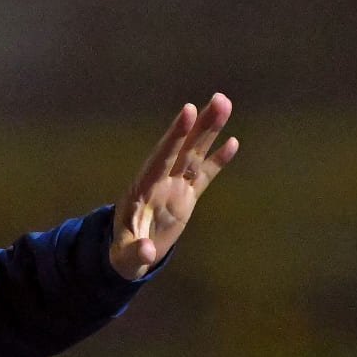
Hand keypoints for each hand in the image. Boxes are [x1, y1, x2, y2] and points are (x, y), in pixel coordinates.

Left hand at [110, 93, 238, 280]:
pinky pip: (204, 175)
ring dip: (209, 131)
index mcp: (143, 189)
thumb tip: (148, 252)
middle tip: (219, 98)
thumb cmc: (124, 256)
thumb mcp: (126, 257)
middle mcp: (160, 181)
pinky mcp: (186, 197)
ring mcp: (174, 187)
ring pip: (194, 154)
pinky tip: (232, 141)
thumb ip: (135, 252)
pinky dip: (217, 159)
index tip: (188, 111)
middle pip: (182, 148)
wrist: (129, 257)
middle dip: (199, 125)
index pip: (162, 157)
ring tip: (224, 104)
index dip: (175, 135)